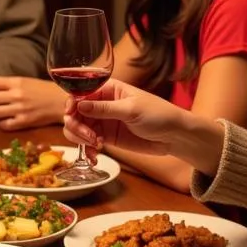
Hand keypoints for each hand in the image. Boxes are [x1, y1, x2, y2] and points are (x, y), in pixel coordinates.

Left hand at [0, 76, 64, 129]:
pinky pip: (4, 124)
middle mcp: (16, 95)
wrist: (63, 102)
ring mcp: (19, 109)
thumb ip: (9, 85)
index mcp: (17, 82)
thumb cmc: (44, 90)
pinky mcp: (24, 122)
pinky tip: (1, 121)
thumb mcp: (26, 82)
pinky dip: (0, 123)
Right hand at [62, 79, 185, 158]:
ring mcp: (103, 121)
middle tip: (89, 138)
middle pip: (75, 112)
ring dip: (80, 138)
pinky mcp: (107, 137)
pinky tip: (94, 156)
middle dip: (76, 125)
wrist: (174, 136)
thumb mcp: (131, 110)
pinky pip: (88, 143)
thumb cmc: (158, 114)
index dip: (72, 103)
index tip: (71, 114)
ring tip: (95, 146)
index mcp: (108, 89)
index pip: (80, 93)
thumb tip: (79, 105)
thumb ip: (104, 109)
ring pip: (78, 128)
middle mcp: (101, 104)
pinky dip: (87, 150)